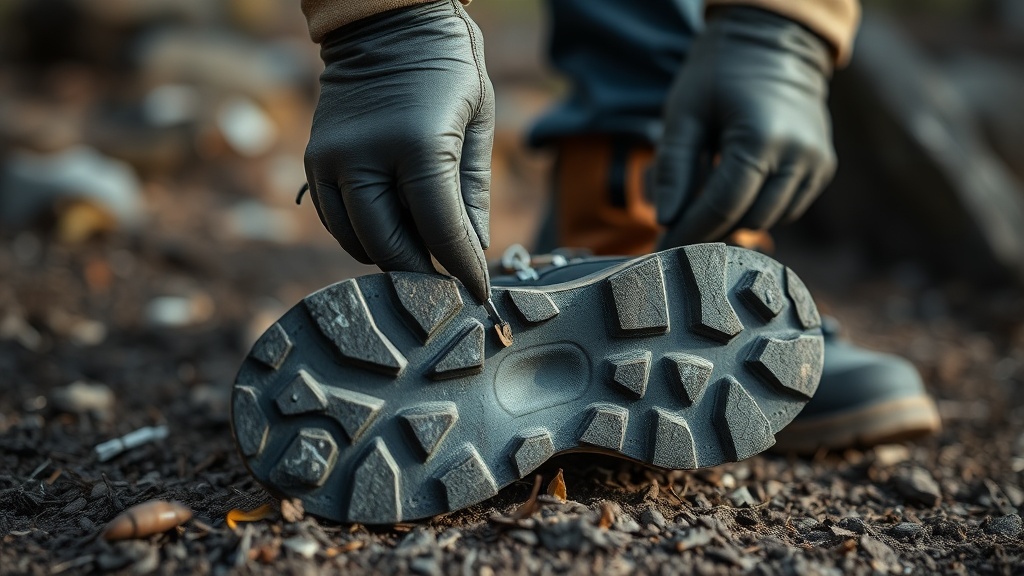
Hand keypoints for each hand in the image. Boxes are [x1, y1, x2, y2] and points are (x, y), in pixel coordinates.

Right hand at [304, 0, 493, 298]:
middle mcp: (365, 156)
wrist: (386, 20)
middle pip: (392, 246)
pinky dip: (364, 239)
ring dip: (393, 260)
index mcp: (417, 144)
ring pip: (359, 242)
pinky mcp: (315, 162)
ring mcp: (333, 160)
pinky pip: (337, 222)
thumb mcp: (477, 121)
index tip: (480, 295)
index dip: (463, 269)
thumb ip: (473, 190)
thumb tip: (474, 248)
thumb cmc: (447, 66)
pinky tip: (392, 233)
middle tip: (450, 285)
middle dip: (425, 275)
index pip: (441, 230)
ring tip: (424, 259)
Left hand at [652, 7, 836, 246]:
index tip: (662, 247)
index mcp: (763, 138)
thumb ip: (675, 167)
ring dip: (734, 223)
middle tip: (675, 235)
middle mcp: (799, 155)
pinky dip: (758, 209)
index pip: (724, 206)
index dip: (690, 231)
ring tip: (700, 213)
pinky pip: (786, 207)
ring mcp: (816, 164)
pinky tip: (733, 196)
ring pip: (770, 219)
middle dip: (709, 232)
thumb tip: (666, 218)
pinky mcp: (822, 168)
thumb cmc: (722, 73)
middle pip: (749, 219)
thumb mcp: (685, 113)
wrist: (774, 42)